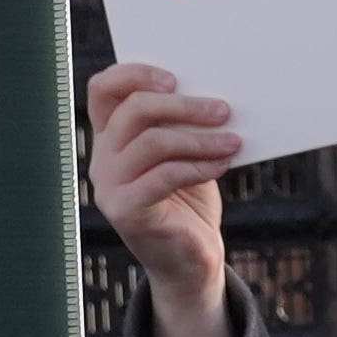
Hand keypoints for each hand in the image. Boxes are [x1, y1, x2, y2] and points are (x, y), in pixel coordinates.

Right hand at [86, 60, 245, 336]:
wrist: (191, 262)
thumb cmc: (190, 202)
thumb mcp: (185, 156)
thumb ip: (182, 126)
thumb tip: (211, 93)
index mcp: (110, 138)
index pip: (103, 90)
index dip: (134, 74)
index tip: (176, 78)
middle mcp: (102, 159)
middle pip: (133, 110)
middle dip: (182, 106)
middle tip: (223, 109)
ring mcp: (109, 186)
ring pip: (152, 142)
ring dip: (199, 137)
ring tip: (234, 140)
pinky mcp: (126, 211)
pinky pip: (164, 175)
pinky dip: (199, 165)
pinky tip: (225, 162)